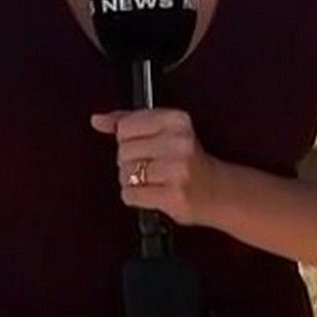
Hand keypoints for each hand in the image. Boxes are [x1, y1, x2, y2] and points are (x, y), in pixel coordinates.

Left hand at [90, 108, 227, 227]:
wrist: (219, 191)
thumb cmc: (189, 161)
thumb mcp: (165, 130)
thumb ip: (129, 121)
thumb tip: (97, 120)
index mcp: (176, 120)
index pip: (125, 127)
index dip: (128, 140)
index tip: (143, 145)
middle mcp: (178, 142)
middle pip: (123, 151)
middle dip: (129, 162)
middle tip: (150, 166)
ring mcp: (176, 170)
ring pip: (125, 173)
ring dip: (131, 181)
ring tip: (151, 180)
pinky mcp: (172, 195)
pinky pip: (131, 194)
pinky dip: (134, 196)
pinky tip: (150, 192)